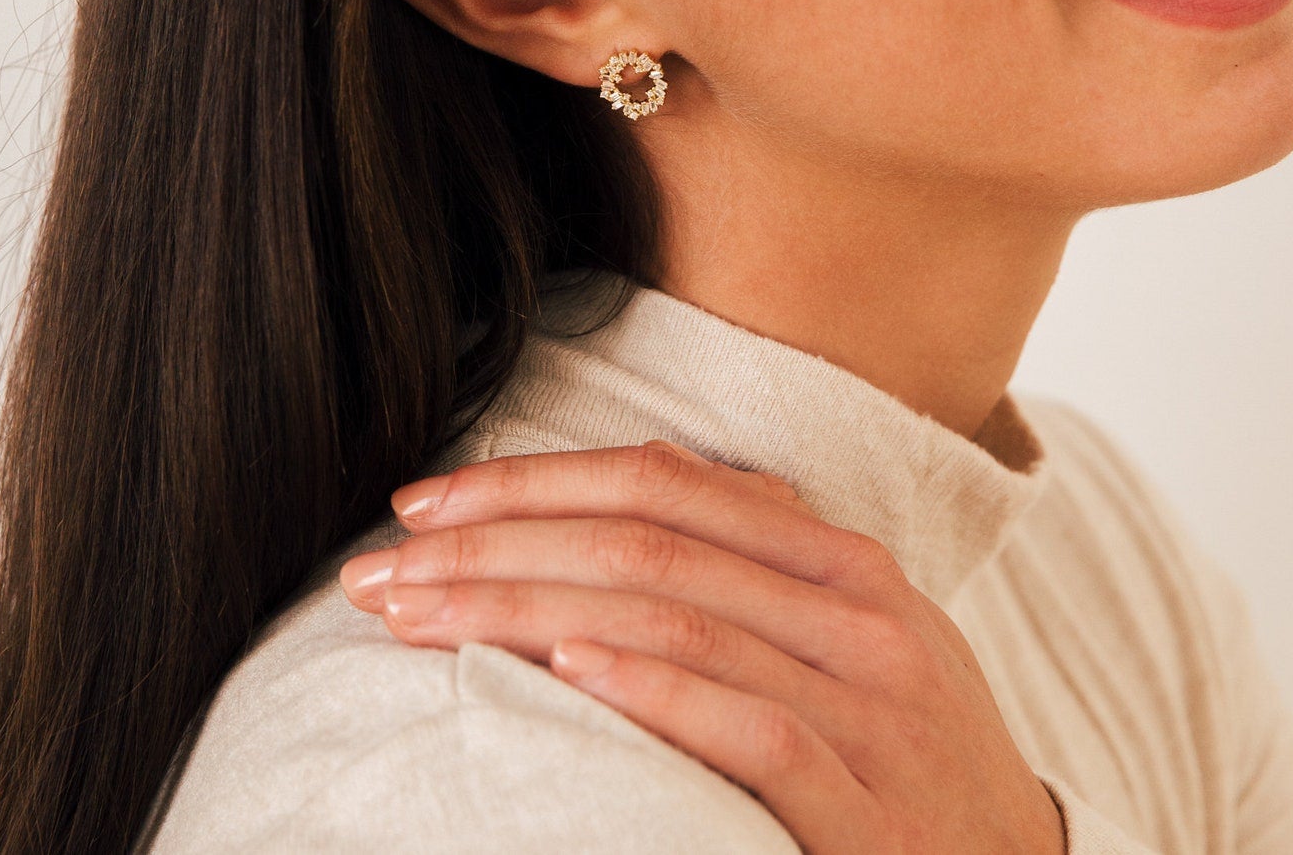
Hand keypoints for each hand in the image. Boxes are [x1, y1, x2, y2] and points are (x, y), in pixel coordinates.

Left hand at [340, 442, 1064, 854]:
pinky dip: (652, 688)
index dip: (533, 482)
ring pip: (674, 618)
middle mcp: (857, 610)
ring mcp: (869, 705)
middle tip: (381, 567)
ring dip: (527, 606)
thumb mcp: (852, 640)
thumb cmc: (911, 759)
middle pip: (648, 542)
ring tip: (419, 619)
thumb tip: (603, 533)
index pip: (663, 485)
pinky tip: (566, 667)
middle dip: (496, 542)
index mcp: (839, 558)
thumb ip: (754, 575)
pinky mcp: (869, 809)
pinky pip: (750, 730)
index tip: (424, 503)